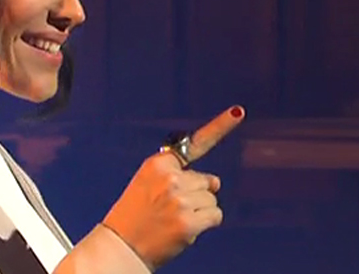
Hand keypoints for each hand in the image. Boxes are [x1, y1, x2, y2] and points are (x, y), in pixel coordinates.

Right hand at [101, 105, 244, 269]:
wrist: (120, 246)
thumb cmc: (134, 216)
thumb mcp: (147, 183)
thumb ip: (178, 175)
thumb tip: (216, 182)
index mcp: (158, 164)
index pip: (195, 143)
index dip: (220, 126)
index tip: (238, 111)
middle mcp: (170, 178)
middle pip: (207, 181)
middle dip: (196, 195)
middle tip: (170, 209)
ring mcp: (180, 200)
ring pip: (212, 200)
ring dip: (200, 212)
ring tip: (173, 220)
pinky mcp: (188, 222)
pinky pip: (215, 216)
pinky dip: (206, 225)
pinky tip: (185, 230)